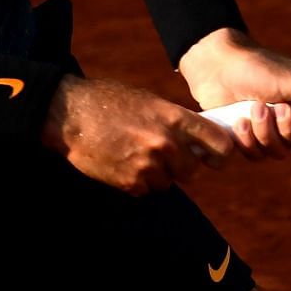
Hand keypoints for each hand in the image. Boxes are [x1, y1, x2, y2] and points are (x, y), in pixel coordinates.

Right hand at [42, 76, 236, 195]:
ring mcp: (148, 165)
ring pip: (167, 183)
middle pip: (192, 171)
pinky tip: (121, 162)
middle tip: (162, 156)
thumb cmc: (108, 101)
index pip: (219, 144)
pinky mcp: (130, 182)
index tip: (213, 157)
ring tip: (134, 155)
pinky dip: (136, 181)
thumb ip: (173, 120)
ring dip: (156, 175)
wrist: (70, 115)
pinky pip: (145, 190)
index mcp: (174, 118)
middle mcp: (166, 143)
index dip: (219, 154)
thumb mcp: (148, 101)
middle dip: (181, 167)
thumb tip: (195, 139)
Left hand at [178, 28, 290, 158]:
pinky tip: (238, 122)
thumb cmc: (258, 68)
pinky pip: (258, 155)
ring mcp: (274, 127)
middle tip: (276, 108)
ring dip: (266, 133)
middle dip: (288, 130)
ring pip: (281, 152)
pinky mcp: (252, 136)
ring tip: (253, 108)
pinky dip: (248, 141)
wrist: (216, 67)